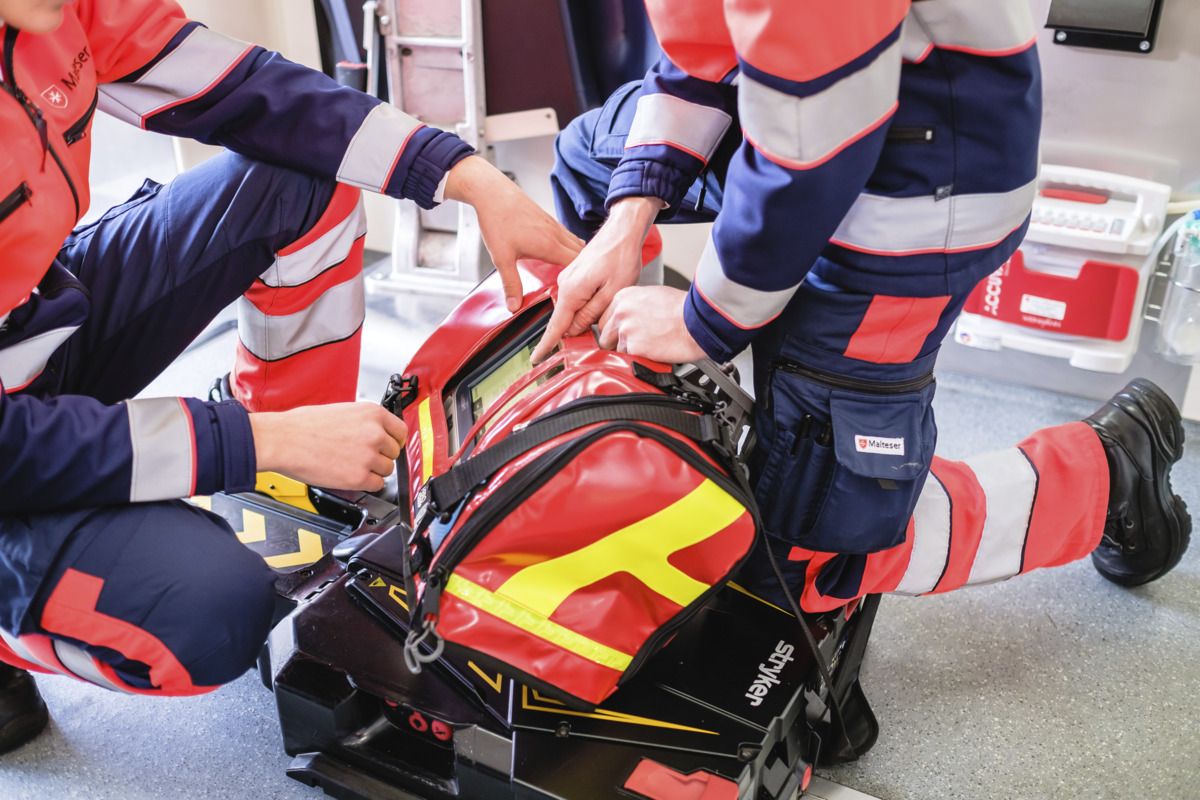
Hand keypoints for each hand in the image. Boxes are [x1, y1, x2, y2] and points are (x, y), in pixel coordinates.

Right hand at [250, 403, 406, 492]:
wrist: (283, 440)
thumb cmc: (303, 425)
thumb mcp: (342, 411)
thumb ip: (364, 422)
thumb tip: (377, 432)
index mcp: (372, 413)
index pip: (401, 431)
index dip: (394, 441)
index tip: (388, 446)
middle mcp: (375, 433)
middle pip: (394, 452)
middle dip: (381, 455)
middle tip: (362, 456)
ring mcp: (369, 456)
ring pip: (387, 469)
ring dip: (373, 470)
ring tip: (352, 465)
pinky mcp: (359, 477)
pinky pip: (376, 485)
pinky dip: (366, 484)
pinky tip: (350, 475)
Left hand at [445, 156, 582, 311]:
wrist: (491, 191)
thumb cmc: (497, 220)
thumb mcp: (502, 258)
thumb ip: (511, 284)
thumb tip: (514, 306)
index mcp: (549, 246)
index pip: (577, 266)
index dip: (582, 280)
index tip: (581, 293)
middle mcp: (556, 234)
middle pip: (581, 255)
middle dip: (584, 271)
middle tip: (583, 287)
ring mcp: (553, 225)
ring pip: (576, 243)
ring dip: (579, 258)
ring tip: (576, 274)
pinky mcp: (547, 219)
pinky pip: (567, 236)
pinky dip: (570, 246)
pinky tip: (560, 253)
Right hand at [530, 197, 660, 363]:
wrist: (622, 231)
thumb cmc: (621, 257)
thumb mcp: (612, 292)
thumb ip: (592, 314)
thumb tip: (576, 329)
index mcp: (572, 291)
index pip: (557, 325)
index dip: (547, 344)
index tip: (537, 358)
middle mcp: (565, 285)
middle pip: (567, 319)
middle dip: (581, 328)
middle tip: (604, 319)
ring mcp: (568, 279)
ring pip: (574, 308)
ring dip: (589, 313)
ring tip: (610, 298)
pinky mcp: (574, 276)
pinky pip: (577, 298)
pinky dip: (589, 303)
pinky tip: (605, 294)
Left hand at [597, 285, 705, 363]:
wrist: (697, 322)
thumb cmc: (683, 309)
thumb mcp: (654, 295)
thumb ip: (635, 305)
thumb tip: (631, 315)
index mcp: (624, 297)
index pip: (605, 318)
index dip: (614, 329)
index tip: (622, 334)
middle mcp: (621, 312)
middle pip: (605, 335)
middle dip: (617, 342)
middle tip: (635, 343)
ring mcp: (626, 330)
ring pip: (616, 349)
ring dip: (630, 352)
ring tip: (649, 346)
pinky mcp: (633, 347)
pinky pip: (628, 359)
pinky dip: (639, 359)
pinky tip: (653, 352)